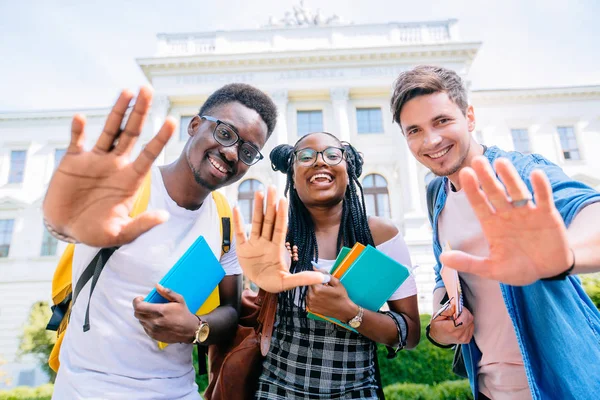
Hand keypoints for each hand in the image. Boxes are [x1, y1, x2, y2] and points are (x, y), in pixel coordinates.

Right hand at [43, 87, 175, 246]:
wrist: (66, 228)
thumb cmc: (96, 231)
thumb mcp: (120, 233)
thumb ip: (141, 225)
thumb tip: (164, 217)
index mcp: (131, 179)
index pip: (149, 154)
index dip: (160, 138)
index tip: (172, 121)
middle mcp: (116, 164)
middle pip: (131, 133)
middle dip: (140, 112)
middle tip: (149, 89)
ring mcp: (96, 160)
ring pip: (109, 130)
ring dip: (118, 111)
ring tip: (127, 91)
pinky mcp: (74, 161)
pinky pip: (77, 141)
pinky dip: (78, 130)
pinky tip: (81, 119)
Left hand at [133, 284, 197, 342]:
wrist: (190, 331)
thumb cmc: (184, 314)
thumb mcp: (179, 300)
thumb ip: (167, 292)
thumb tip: (157, 286)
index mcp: (160, 311)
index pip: (139, 307)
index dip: (136, 301)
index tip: (141, 299)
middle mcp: (154, 321)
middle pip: (137, 314)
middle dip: (139, 308)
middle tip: (146, 305)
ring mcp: (153, 330)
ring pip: (140, 321)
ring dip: (143, 315)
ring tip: (152, 313)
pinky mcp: (154, 336)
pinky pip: (145, 328)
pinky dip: (147, 323)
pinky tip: (155, 320)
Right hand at [233, 186, 328, 292]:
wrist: (260, 287)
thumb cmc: (275, 282)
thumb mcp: (289, 282)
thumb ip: (304, 278)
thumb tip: (323, 277)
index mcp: (277, 248)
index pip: (280, 227)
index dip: (281, 214)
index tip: (283, 199)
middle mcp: (266, 242)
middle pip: (268, 220)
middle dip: (270, 204)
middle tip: (272, 187)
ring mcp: (254, 244)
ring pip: (256, 223)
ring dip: (257, 208)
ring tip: (258, 192)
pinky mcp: (242, 249)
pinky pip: (239, 233)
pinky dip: (237, 222)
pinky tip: (236, 208)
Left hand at [306, 275, 356, 321]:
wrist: (344, 310)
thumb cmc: (341, 296)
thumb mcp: (336, 283)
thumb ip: (325, 274)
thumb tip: (315, 268)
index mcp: (318, 289)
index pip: (312, 278)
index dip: (317, 278)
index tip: (322, 281)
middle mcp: (312, 296)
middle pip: (309, 285)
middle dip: (315, 284)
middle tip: (324, 287)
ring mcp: (311, 303)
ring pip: (308, 292)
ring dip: (313, 291)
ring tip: (323, 294)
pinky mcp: (311, 308)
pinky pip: (308, 299)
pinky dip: (313, 298)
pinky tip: (321, 299)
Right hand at [429, 306, 473, 344]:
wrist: (438, 338)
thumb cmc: (437, 327)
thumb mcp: (436, 316)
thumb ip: (446, 311)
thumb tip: (454, 307)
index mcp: (450, 328)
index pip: (464, 318)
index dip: (463, 311)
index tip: (459, 308)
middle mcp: (458, 334)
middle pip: (469, 319)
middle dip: (465, 313)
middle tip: (457, 312)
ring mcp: (463, 338)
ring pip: (471, 322)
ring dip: (466, 318)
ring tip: (458, 319)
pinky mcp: (467, 339)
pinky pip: (471, 327)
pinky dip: (467, 323)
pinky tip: (461, 324)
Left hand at [440, 156, 573, 284]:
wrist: (548, 270)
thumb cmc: (517, 268)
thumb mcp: (491, 269)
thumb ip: (468, 263)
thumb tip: (442, 258)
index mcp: (492, 224)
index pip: (479, 204)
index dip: (472, 190)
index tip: (464, 174)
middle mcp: (507, 214)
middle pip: (495, 192)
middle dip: (487, 177)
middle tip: (477, 160)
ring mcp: (527, 212)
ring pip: (517, 191)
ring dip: (510, 177)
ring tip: (501, 162)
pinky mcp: (547, 215)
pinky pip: (544, 198)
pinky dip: (540, 187)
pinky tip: (535, 174)